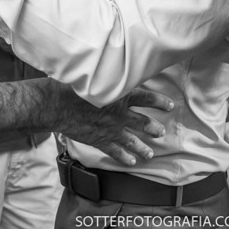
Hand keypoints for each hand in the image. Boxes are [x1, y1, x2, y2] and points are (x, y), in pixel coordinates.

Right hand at [51, 82, 172, 166]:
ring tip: (151, 154)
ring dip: (142, 147)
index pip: (147, 98)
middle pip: (142, 122)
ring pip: (131, 140)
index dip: (159, 102)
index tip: (170, 105)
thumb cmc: (73, 85)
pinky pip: (115, 151)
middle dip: (153, 128)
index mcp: (121, 95)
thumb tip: (112, 66)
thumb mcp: (95, 75)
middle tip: (162, 132)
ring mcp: (110, 129)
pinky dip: (123, 157)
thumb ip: (107, 75)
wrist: (58, 105)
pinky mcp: (99, 140)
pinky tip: (131, 162)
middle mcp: (119, 114)